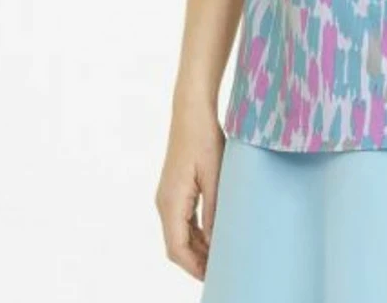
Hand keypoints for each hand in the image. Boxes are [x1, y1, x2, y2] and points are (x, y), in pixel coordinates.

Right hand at [155, 101, 223, 280]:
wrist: (191, 110)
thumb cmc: (203, 138)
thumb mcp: (214, 176)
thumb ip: (214, 211)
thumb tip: (217, 241)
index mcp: (171, 203)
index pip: (177, 249)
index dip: (194, 267)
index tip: (213, 277)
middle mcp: (164, 202)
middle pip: (177, 245)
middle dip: (197, 261)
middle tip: (222, 269)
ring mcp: (168, 195)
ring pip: (179, 233)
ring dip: (197, 247)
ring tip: (221, 255)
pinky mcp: (175, 188)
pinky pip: (182, 219)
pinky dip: (196, 232)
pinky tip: (214, 234)